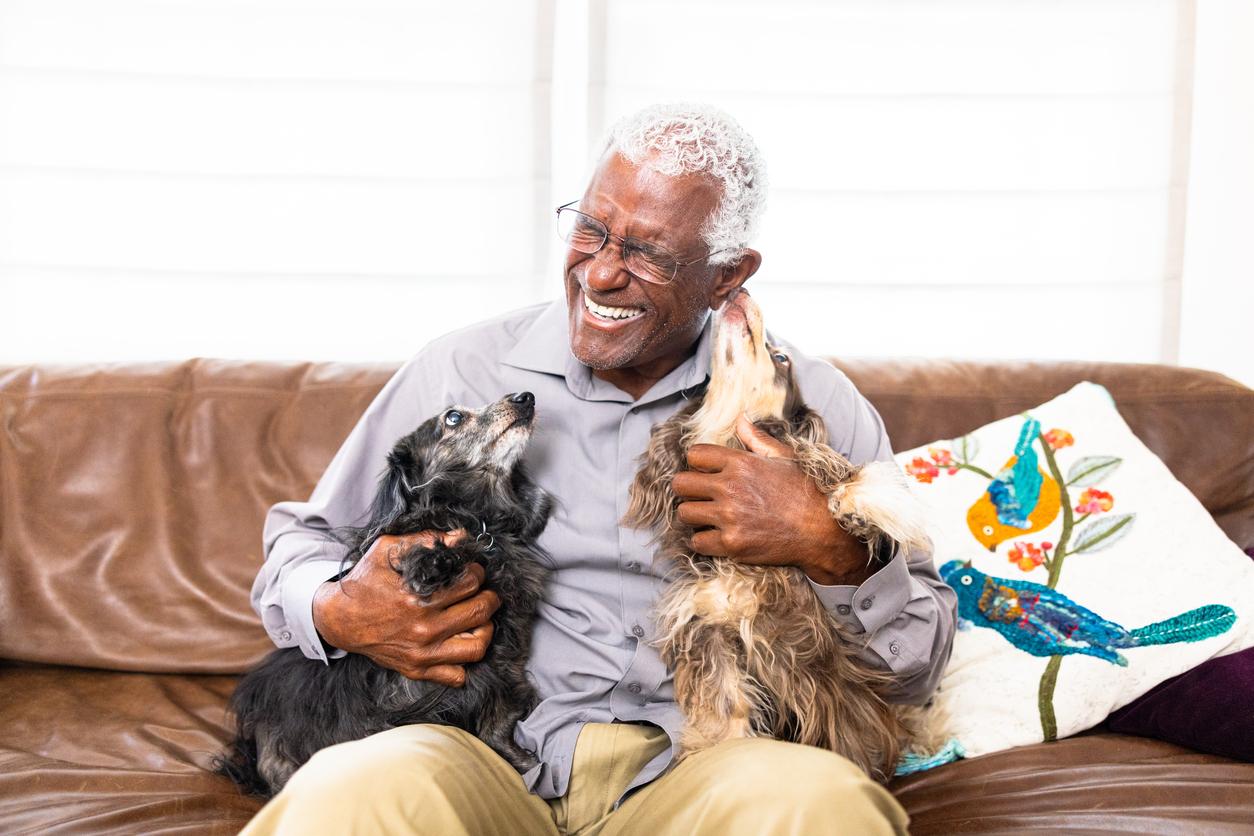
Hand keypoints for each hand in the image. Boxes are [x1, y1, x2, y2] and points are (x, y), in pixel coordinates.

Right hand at [312, 530, 499, 685]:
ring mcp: (421, 654)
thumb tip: (460, 537)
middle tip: (484, 591)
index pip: (470, 583)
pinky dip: (465, 661)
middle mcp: (423, 629)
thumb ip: (424, 540)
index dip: (476, 572)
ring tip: (479, 618)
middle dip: (489, 597)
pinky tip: (460, 642)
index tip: (472, 571)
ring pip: (477, 647)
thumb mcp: (387, 550)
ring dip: (485, 629)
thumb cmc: (364, 581)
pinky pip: (457, 675)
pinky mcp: (416, 670)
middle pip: (480, 612)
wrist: (338, 619)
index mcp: (418, 598)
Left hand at [672, 415, 875, 585]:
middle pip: (680, 484)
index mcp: (741, 463)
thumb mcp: (784, 458)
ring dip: (694, 515)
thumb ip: (757, 439)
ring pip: (685, 513)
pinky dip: (705, 540)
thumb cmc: (805, 492)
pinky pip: (697, 542)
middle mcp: (731, 488)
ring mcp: (730, 517)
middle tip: (701, 496)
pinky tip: (718, 536)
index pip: (694, 455)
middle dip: (688, 489)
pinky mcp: (732, 544)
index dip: (697, 463)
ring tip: (709, 516)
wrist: (822, 531)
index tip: (706, 472)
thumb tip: (740, 419)